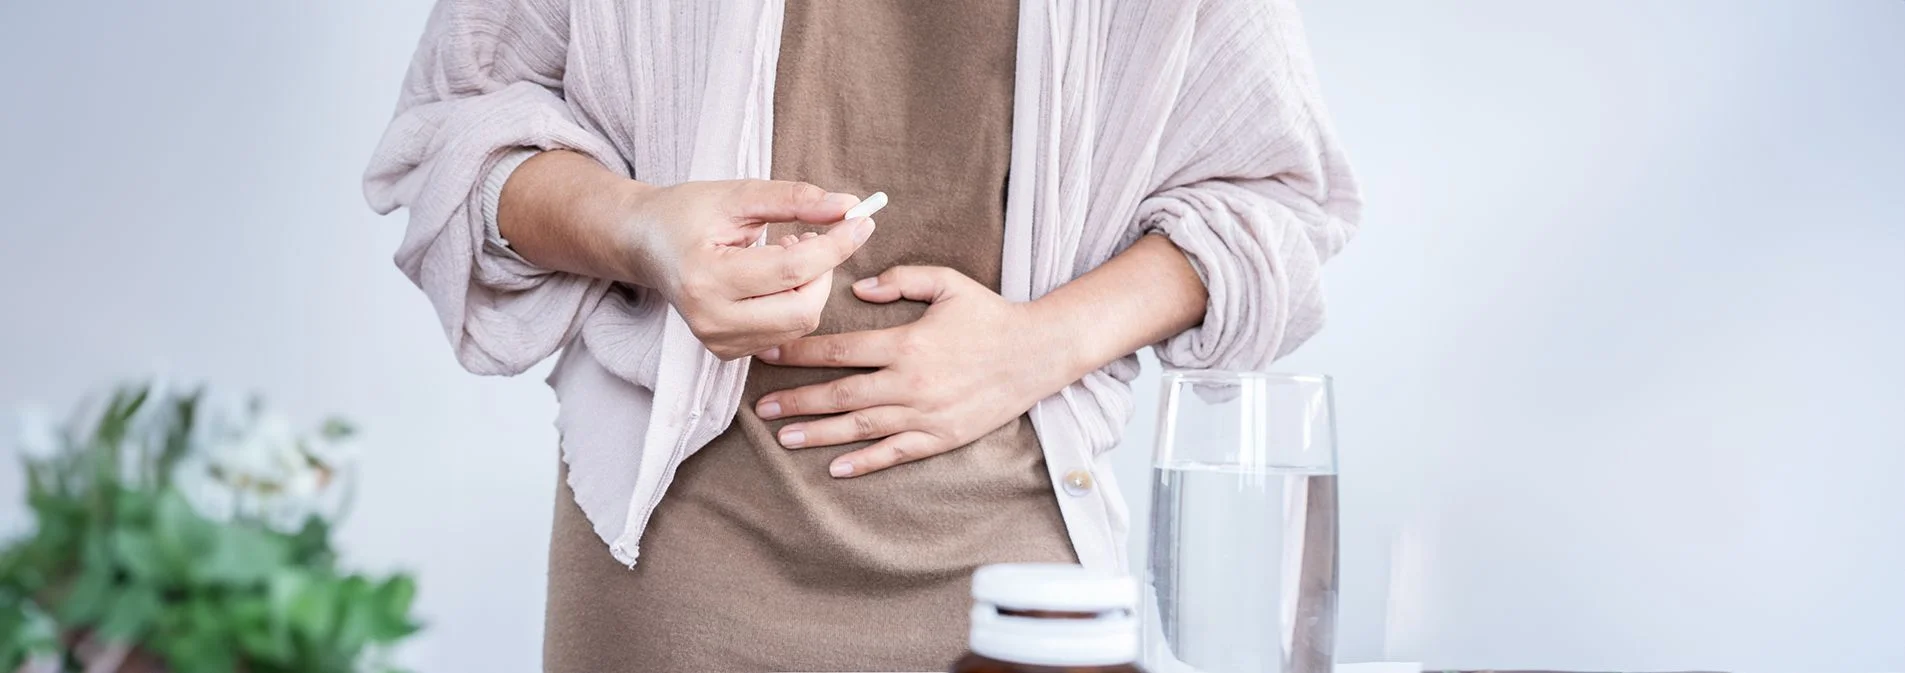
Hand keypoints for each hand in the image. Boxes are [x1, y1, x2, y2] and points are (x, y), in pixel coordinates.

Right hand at [624, 180, 877, 359]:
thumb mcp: (739, 195)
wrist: (646, 244)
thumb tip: (848, 206)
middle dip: (823, 271)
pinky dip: (794, 303)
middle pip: (804, 307)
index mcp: (706, 277)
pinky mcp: (726, 352)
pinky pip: (785, 333)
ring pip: (800, 324)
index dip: (836, 245)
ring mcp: (716, 341)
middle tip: (809, 237)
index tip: (862, 220)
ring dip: (810, 286)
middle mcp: (709, 318)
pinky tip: (772, 278)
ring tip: (784, 252)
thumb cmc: (688, 214)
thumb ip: (794, 199)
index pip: (792, 269)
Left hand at [753, 266, 1083, 476]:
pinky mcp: (942, 436)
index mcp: (907, 343)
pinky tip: (837, 468)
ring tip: (785, 438)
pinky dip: (866, 462)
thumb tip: (857, 287)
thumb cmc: (990, 315)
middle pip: (841, 394)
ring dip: (820, 434)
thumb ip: (901, 279)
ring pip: (861, 427)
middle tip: (762, 408)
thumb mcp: (948, 283)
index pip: (841, 350)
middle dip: (797, 401)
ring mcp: (926, 414)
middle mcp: (910, 383)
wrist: (1037, 353)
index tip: (770, 355)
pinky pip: (896, 453)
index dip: (802, 353)